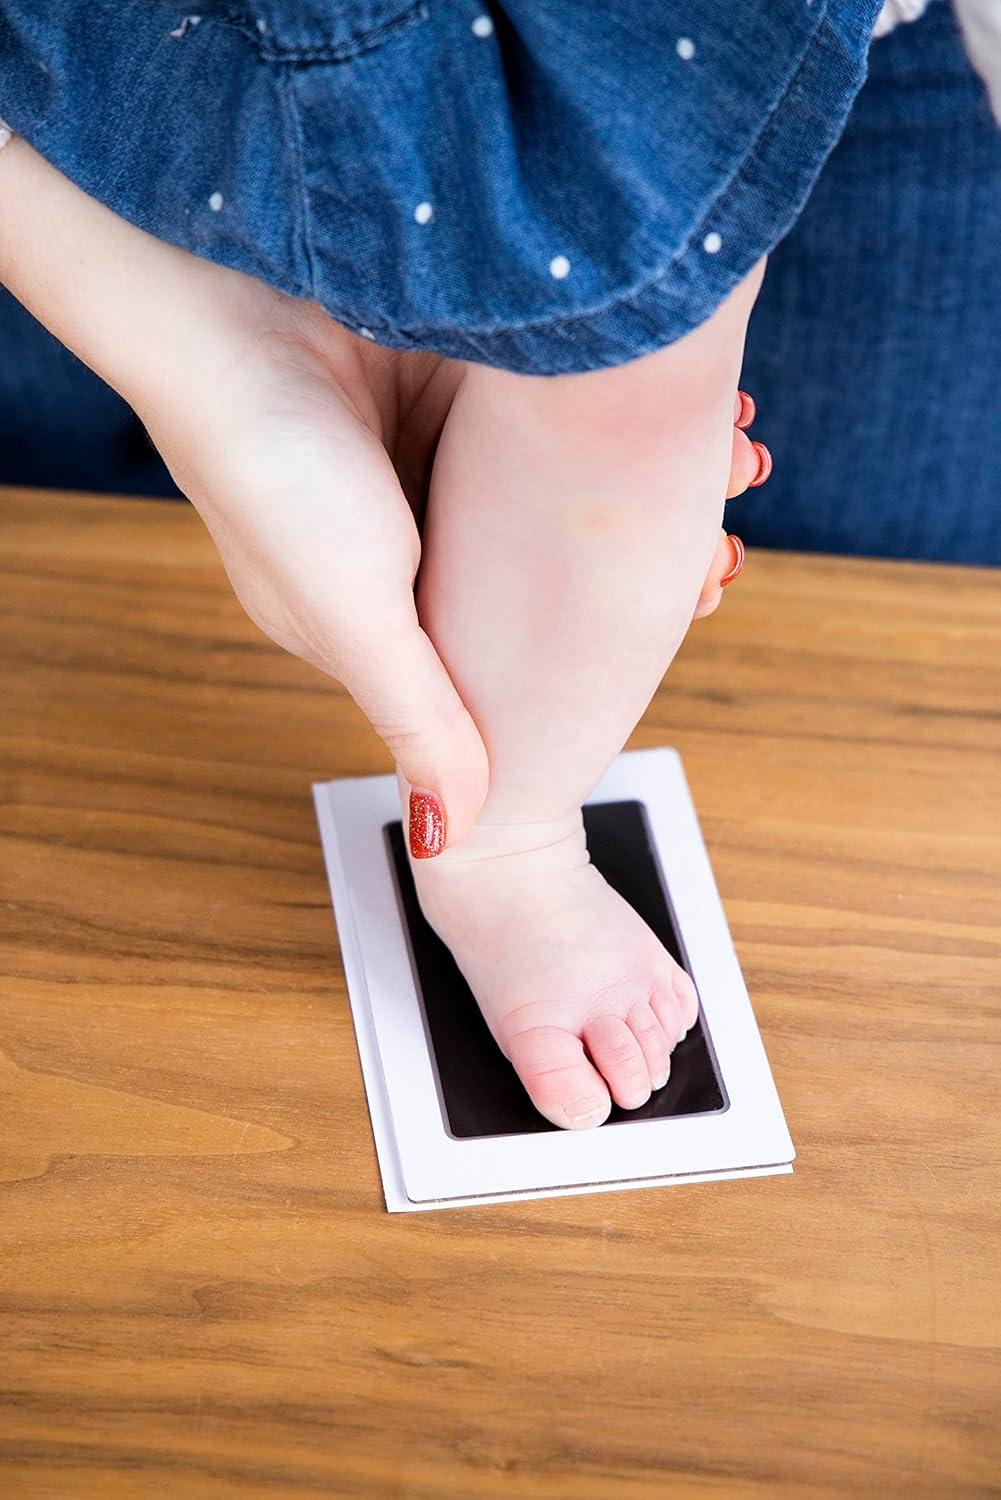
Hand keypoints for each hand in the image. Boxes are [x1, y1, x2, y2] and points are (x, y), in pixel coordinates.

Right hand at [0, 137, 765, 852]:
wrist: (218, 296)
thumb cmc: (266, 469)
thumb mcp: (353, 614)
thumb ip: (419, 720)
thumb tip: (454, 847)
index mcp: (378, 615)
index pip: (511, 646)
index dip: (605, 633)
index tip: (706, 594)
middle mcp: (407, 536)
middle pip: (545, 559)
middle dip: (644, 547)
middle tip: (733, 535)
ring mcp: (423, 450)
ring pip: (556, 473)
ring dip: (641, 464)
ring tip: (739, 452)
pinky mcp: (436, 371)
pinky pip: (541, 397)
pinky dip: (605, 397)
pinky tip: (679, 392)